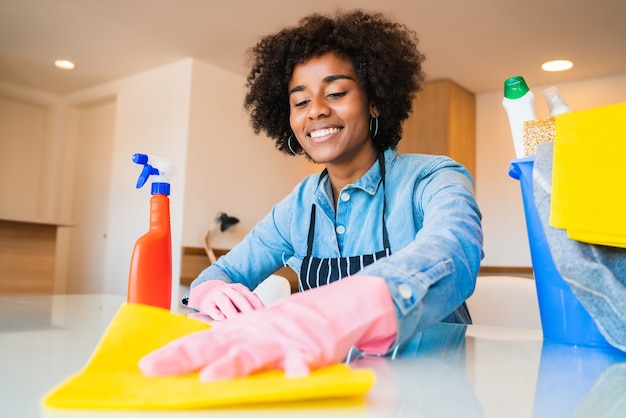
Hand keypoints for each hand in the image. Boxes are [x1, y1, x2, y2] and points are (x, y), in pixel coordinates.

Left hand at [140, 276, 396, 380]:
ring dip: (231, 366)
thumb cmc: (287, 326)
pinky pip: (301, 363)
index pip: (199, 343)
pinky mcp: (306, 351)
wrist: (331, 307)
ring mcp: (280, 342)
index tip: (145, 367)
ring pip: (252, 354)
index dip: (172, 354)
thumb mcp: (254, 331)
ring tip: (211, 379)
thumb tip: (195, 363)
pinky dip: (297, 372)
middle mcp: (254, 335)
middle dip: (184, 358)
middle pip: (215, 346)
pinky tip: (294, 380)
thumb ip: (229, 346)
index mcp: (239, 332)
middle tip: (155, 369)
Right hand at [187, 280, 263, 319]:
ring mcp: (217, 296)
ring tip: (238, 322)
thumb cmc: (227, 298)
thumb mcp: (239, 297)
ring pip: (225, 303)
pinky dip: (217, 314)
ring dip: (232, 312)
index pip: (250, 296)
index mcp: (239, 288)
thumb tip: (263, 314)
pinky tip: (222, 320)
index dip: (257, 305)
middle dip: (247, 309)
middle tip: (254, 320)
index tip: (265, 315)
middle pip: (239, 298)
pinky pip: (212, 309)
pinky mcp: (207, 304)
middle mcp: (228, 290)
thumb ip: (250, 302)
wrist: (205, 291)